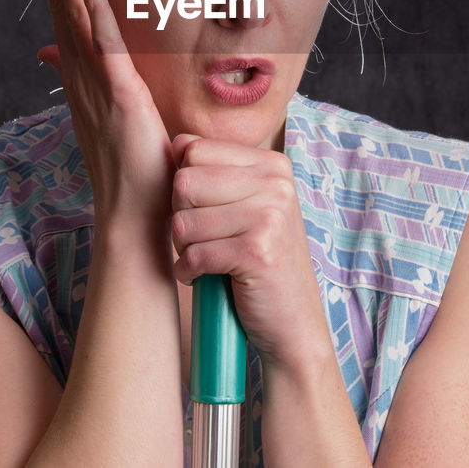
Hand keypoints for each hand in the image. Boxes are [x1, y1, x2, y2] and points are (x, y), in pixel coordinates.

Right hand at [29, 0, 173, 228]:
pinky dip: (92, 6)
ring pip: (73, 12)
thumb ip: (99, 85)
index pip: (66, 12)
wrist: (136, 221)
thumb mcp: (114, 119)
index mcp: (84, 78)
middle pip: (60, 2)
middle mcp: (81, 75)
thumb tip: (72, 61)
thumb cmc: (134, 175)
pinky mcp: (118, 96)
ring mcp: (95, 84)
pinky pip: (103, 42)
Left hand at [169, 134, 330, 370]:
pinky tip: (208, 278)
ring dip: (185, 248)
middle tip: (204, 241)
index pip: (192, 148)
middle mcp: (276, 183)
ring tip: (210, 259)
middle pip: (183, 182)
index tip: (205, 213)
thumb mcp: (246, 206)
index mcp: (271, 164)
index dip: (184, 185)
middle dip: (181, 217)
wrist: (293, 323)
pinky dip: (190, 272)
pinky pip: (193, 254)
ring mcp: (270, 215)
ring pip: (183, 220)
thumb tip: (175, 143)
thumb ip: (215, 172)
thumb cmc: (259, 262)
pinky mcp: (258, 251)